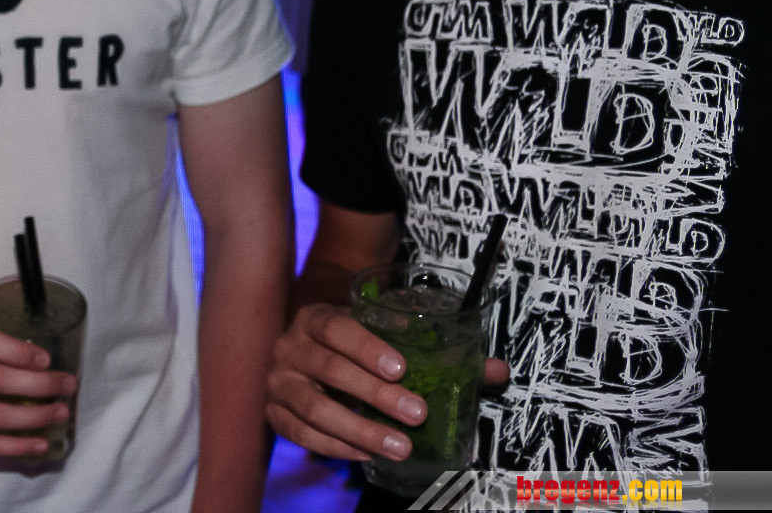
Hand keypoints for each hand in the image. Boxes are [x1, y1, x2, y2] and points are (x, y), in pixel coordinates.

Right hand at [266, 303, 507, 460]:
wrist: (307, 345)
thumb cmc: (352, 341)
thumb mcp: (383, 334)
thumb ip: (436, 350)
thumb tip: (496, 370)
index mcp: (315, 318)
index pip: (336, 329)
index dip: (367, 347)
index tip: (401, 368)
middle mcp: (291, 347)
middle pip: (329, 370)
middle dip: (376, 395)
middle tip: (417, 414)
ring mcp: (279, 382)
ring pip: (314, 409)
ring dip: (359, 429)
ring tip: (400, 446)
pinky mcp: (275, 413)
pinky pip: (302, 435)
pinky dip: (337, 447)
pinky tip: (368, 454)